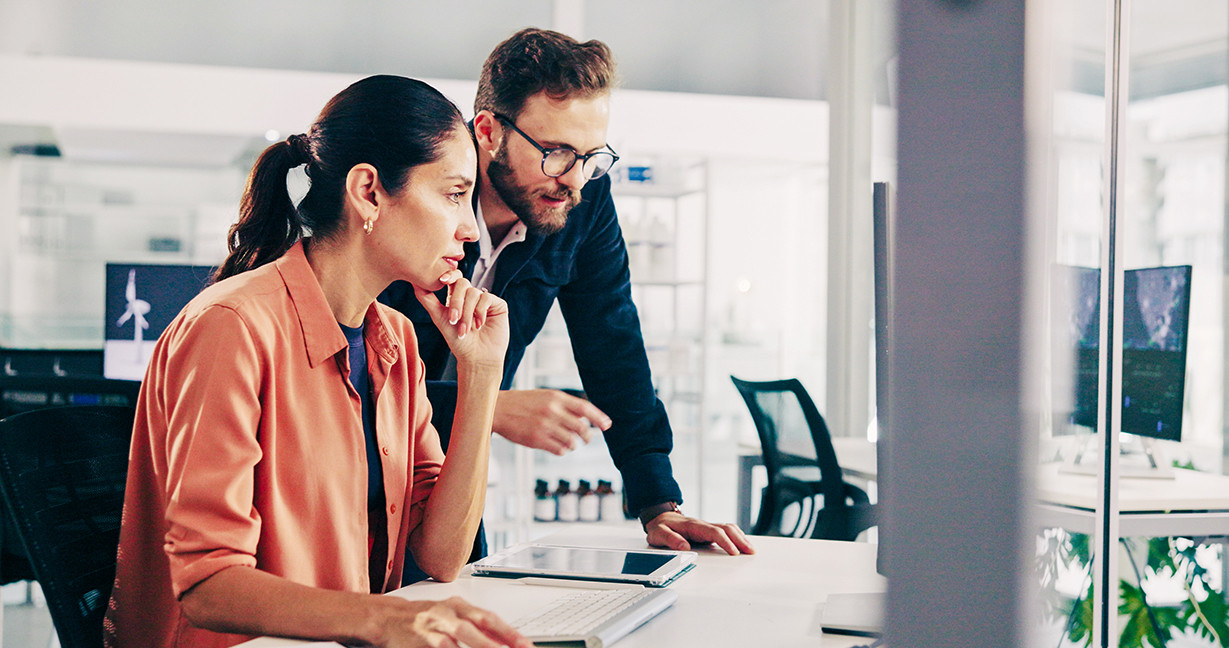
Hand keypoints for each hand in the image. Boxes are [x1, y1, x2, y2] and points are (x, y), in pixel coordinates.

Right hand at [375, 595, 533, 647]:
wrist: (384, 618)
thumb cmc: (421, 619)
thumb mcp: (449, 616)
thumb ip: (474, 627)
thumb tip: (500, 641)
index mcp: (458, 606)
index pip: (489, 618)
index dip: (510, 632)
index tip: (526, 645)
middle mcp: (448, 613)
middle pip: (479, 626)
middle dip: (501, 641)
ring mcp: (434, 627)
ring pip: (462, 640)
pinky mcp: (422, 641)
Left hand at [413, 272, 508, 371]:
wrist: (476, 357)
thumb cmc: (458, 341)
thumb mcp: (439, 318)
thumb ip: (427, 299)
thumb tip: (414, 282)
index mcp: (457, 297)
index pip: (454, 278)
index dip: (449, 275)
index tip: (442, 281)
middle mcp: (471, 296)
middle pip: (463, 283)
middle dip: (456, 302)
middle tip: (453, 319)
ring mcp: (485, 299)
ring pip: (473, 293)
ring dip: (467, 313)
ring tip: (466, 330)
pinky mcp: (498, 304)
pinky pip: (486, 298)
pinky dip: (480, 312)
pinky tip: (479, 325)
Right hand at [493, 389, 611, 454]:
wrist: (497, 409)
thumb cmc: (522, 403)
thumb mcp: (545, 396)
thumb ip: (564, 405)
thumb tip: (585, 418)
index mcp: (555, 397)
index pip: (584, 408)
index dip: (599, 417)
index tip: (608, 425)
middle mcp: (552, 411)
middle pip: (581, 428)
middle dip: (588, 436)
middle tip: (587, 439)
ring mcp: (544, 426)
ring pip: (571, 441)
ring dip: (573, 444)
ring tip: (568, 443)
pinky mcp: (536, 440)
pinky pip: (559, 450)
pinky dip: (562, 450)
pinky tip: (557, 446)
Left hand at [644, 512, 756, 555]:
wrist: (659, 518)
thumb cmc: (660, 527)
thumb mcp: (659, 534)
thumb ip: (670, 539)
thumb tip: (684, 547)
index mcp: (693, 526)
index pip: (714, 532)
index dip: (725, 542)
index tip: (734, 552)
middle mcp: (703, 525)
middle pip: (727, 528)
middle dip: (740, 540)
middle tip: (750, 552)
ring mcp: (707, 527)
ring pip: (729, 528)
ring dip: (741, 538)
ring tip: (750, 550)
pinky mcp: (708, 531)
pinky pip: (726, 531)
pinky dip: (737, 537)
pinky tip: (742, 544)